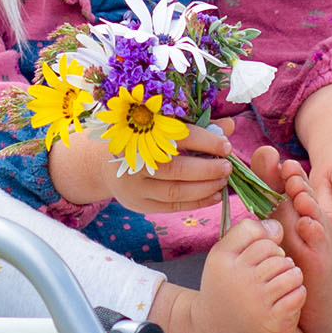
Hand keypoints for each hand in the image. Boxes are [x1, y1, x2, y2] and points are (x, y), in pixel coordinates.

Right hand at [107, 119, 235, 214]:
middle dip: (206, 169)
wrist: (102, 162)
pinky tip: (214, 196)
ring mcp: (133, 185)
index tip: (226, 146)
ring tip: (223, 182)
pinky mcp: (137, 203)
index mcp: (140, 132)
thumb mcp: (163, 126)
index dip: (205, 141)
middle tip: (228, 167)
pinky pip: (171, 207)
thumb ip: (197, 126)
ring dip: (204, 188)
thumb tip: (229, 127)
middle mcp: (134, 159)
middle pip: (175, 168)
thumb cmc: (141, 138)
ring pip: (174, 191)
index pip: (177, 137)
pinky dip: (196, 203)